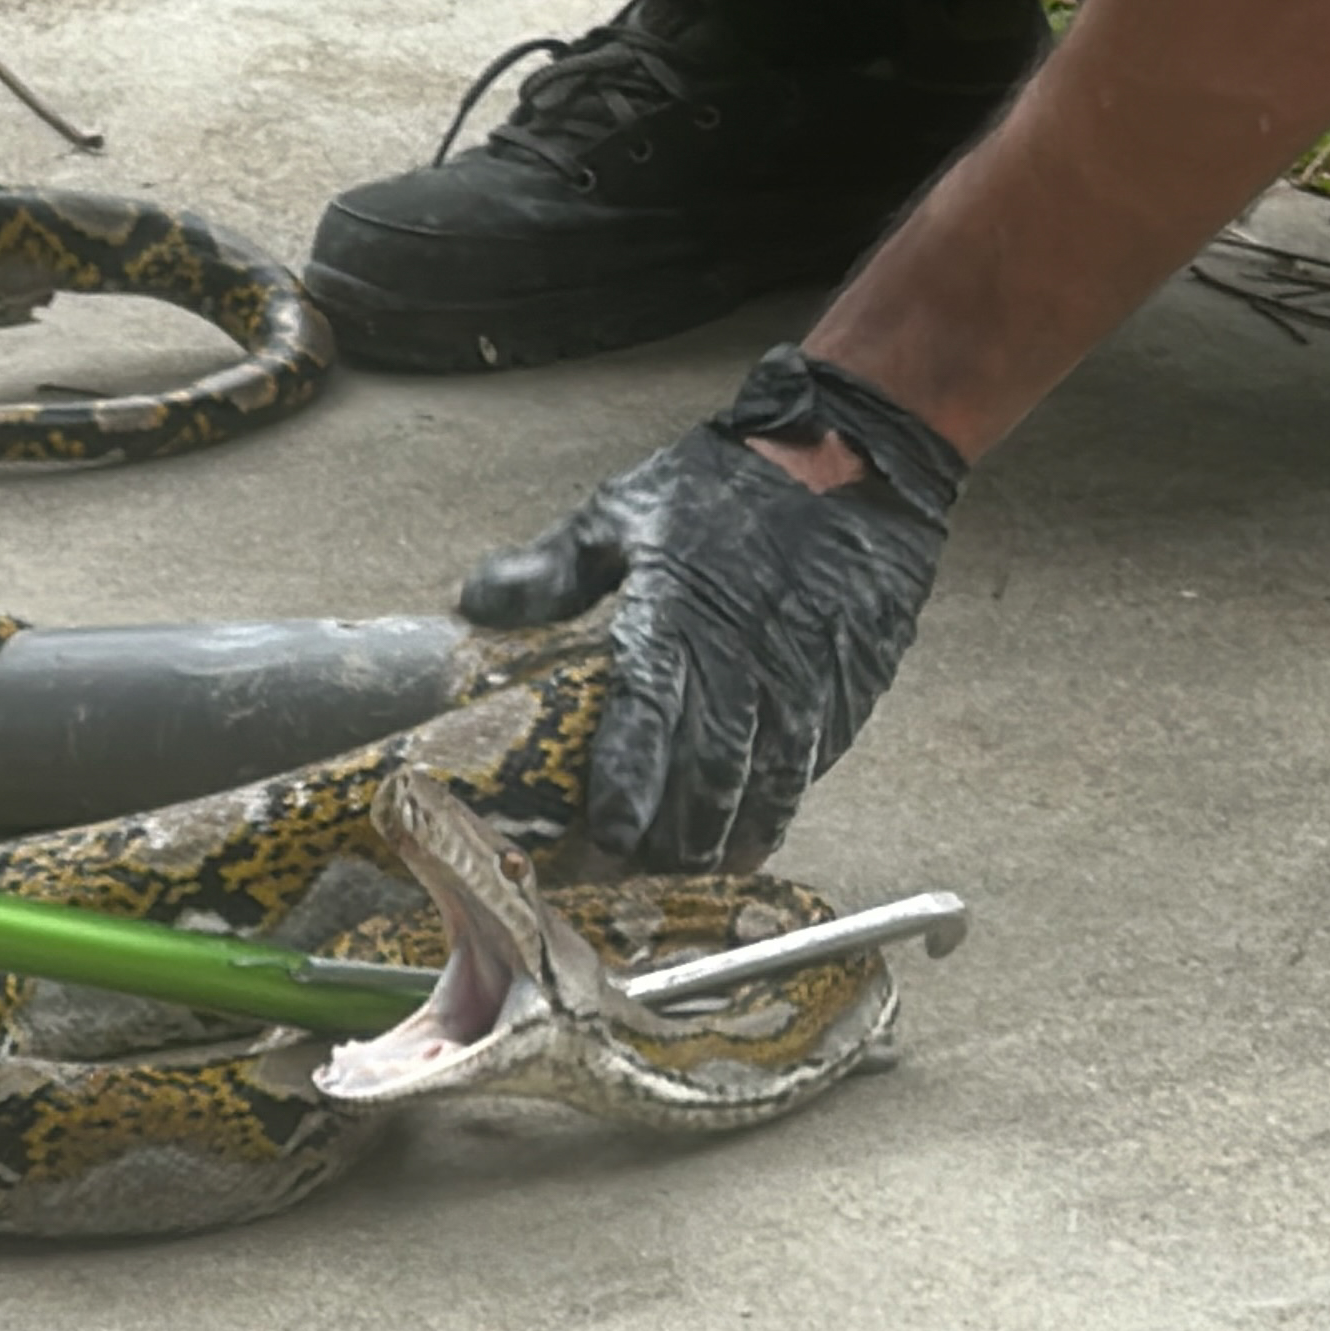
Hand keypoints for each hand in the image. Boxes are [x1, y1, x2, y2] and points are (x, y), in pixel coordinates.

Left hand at [460, 346, 965, 866]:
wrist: (852, 455)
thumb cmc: (732, 482)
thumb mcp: (627, 509)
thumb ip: (553, 569)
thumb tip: (477, 601)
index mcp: (677, 617)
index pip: (646, 723)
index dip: (626, 789)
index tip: (606, 840)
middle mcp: (744, 658)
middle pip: (706, 774)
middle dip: (673, 836)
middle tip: (640, 875)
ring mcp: (805, 677)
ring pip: (767, 781)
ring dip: (731, 835)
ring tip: (701, 869)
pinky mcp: (850, 683)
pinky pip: (814, 760)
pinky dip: (783, 802)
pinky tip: (760, 828)